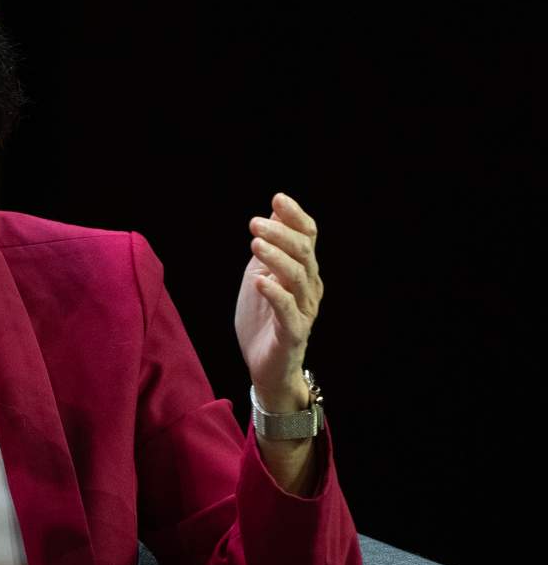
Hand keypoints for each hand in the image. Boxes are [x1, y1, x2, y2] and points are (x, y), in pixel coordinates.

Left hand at [234, 193, 323, 400]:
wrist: (266, 367)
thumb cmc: (263, 319)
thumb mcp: (261, 275)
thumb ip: (269, 248)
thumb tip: (273, 211)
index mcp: (304, 272)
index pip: (307, 238)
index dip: (295, 217)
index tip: (277, 198)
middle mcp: (309, 289)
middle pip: (304, 254)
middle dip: (281, 234)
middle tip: (255, 223)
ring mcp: (304, 311)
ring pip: (297, 279)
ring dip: (277, 258)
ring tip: (256, 244)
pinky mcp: (292, 333)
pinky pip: (288, 311)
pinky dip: (275, 294)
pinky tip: (260, 282)